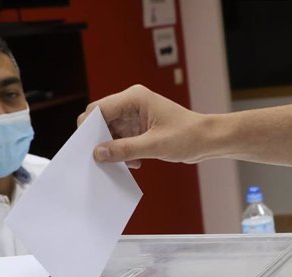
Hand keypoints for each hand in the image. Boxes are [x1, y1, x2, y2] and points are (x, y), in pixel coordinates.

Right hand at [78, 85, 206, 168]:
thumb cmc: (188, 135)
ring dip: (113, 149)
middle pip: (100, 120)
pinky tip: (136, 163)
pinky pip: (121, 140)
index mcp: (134, 98)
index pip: (99, 108)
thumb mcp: (154, 145)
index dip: (88, 127)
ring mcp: (134, 116)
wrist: (207, 140)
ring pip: (109, 132)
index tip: (84, 147)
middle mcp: (131, 104)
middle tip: (101, 158)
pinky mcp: (138, 128)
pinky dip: (123, 152)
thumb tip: (98, 153)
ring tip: (125, 163)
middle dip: (99, 140)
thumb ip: (125, 149)